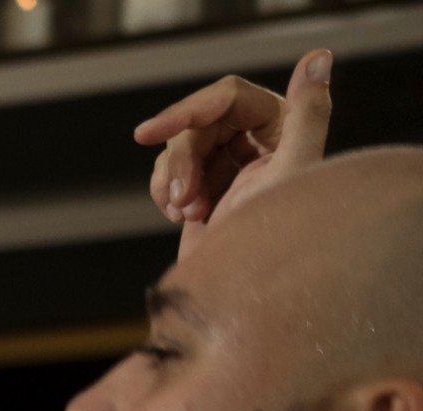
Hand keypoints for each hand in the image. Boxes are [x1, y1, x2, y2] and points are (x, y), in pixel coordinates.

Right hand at [138, 51, 328, 245]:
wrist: (240, 297)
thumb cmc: (272, 243)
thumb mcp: (292, 174)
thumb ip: (308, 115)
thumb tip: (318, 58)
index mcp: (284, 128)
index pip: (227, 98)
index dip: (186, 111)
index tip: (148, 134)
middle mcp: (259, 141)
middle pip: (198, 124)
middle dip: (182, 160)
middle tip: (183, 198)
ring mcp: (229, 166)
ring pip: (179, 149)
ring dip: (173, 180)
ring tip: (187, 213)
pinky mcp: (205, 190)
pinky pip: (169, 174)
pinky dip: (165, 195)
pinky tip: (182, 218)